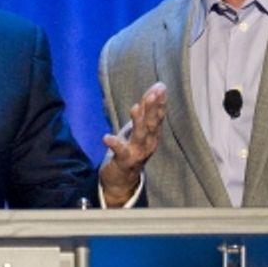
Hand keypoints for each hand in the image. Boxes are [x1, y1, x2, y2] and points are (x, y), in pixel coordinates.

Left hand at [99, 82, 167, 206]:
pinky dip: (114, 144)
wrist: (122, 180)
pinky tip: (107, 137)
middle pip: (151, 124)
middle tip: (154, 93)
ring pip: (140, 136)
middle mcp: (148, 143)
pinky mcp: (124, 161)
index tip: (161, 87)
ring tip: (135, 108)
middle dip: (153, 108)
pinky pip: (120, 152)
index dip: (160, 102)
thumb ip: (147, 109)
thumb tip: (158, 87)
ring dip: (138, 122)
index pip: (158, 116)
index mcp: (152, 134)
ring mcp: (137, 153)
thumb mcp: (139, 128)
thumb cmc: (131, 149)